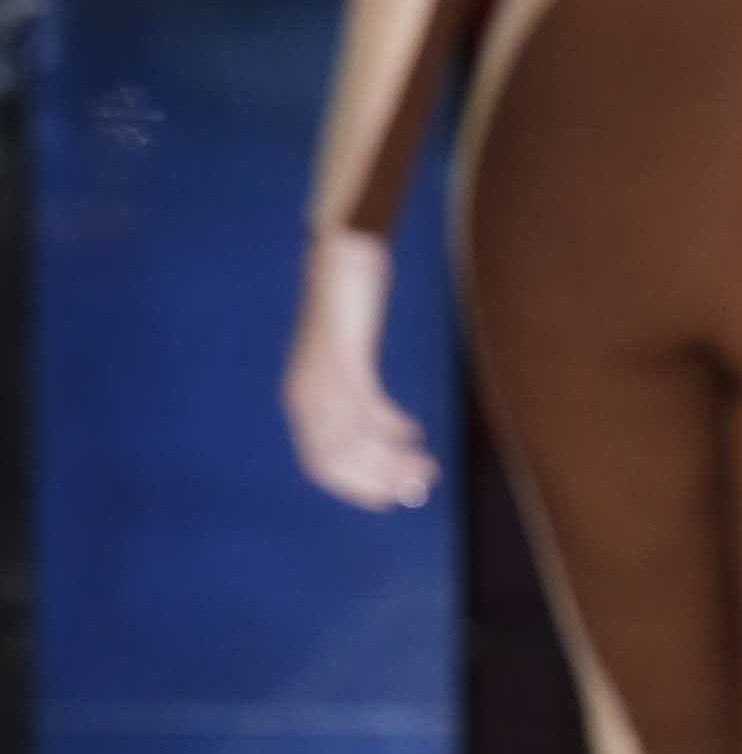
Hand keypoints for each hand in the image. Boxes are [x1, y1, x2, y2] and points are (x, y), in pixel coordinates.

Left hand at [283, 229, 436, 509]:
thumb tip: (377, 431)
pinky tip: (412, 430)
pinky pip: (366, 405)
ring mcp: (320, 377)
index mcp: (301, 400)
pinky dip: (391, 425)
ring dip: (394, 460)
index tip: (390, 500)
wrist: (339, 253)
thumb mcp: (344, 360)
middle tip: (420, 487)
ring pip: (354, 439)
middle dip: (382, 480)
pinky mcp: (340, 356)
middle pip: (338, 461)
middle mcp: (303, 395)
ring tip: (427, 466)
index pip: (320, 466)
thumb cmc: (346, 306)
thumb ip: (352, 394)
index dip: (356, 489)